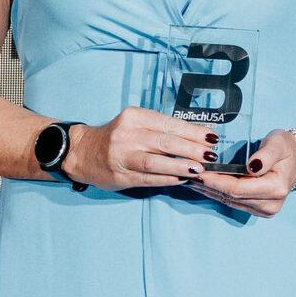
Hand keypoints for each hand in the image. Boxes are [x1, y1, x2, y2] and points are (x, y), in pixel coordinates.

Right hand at [67, 109, 214, 191]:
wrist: (83, 152)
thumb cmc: (117, 137)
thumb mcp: (136, 124)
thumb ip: (161, 129)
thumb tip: (197, 138)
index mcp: (134, 117)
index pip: (169, 124)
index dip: (193, 131)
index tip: (212, 137)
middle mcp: (127, 135)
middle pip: (165, 142)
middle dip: (192, 149)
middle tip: (211, 155)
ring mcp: (122, 156)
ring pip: (156, 162)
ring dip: (180, 166)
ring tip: (199, 169)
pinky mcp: (121, 176)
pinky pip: (148, 178)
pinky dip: (167, 179)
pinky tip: (182, 179)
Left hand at [198, 127, 295, 218]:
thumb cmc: (285, 147)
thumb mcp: (278, 143)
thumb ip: (266, 154)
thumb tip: (252, 166)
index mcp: (276, 188)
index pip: (238, 188)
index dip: (216, 181)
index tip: (199, 172)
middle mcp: (271, 204)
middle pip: (231, 197)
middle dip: (208, 186)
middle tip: (188, 174)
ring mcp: (265, 210)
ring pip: (230, 202)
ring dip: (209, 191)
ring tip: (191, 179)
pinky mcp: (258, 210)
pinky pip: (233, 202)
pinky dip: (217, 193)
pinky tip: (203, 185)